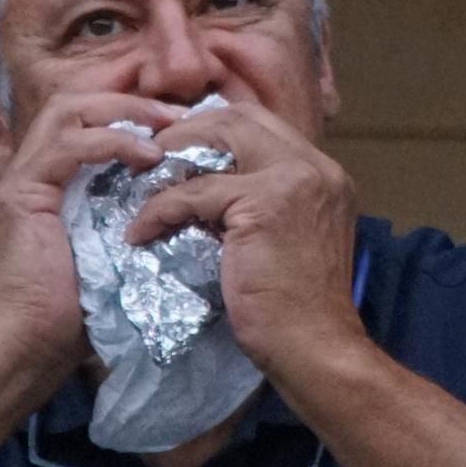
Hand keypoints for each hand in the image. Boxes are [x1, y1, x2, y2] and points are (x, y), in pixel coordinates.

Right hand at [0, 92, 178, 372]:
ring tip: (167, 128)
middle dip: (134, 102)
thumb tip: (193, 208)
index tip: (185, 127)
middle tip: (180, 116)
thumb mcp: (119, 253)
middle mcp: (35, 169)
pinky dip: (111, 142)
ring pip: (69, 110)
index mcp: (55, 180)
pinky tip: (147, 157)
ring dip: (124, 113)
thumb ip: (138, 221)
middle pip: (79, 102)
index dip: (136, 113)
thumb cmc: (75, 314)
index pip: (90, 119)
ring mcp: (24, 177)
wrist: (28, 348)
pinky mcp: (21, 192)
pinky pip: (68, 146)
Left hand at [123, 101, 362, 373]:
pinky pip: (195, 193)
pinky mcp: (264, 204)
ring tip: (143, 190)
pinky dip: (160, 209)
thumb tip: (206, 190)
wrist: (315, 348)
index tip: (179, 153)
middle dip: (188, 133)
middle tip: (152, 161)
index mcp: (323, 174)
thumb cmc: (296, 309)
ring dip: (171, 163)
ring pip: (216, 142)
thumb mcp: (286, 239)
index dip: (214, 130)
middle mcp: (314, 167)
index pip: (260, 124)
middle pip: (238, 119)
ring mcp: (293, 180)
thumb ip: (261, 204)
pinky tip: (141, 232)